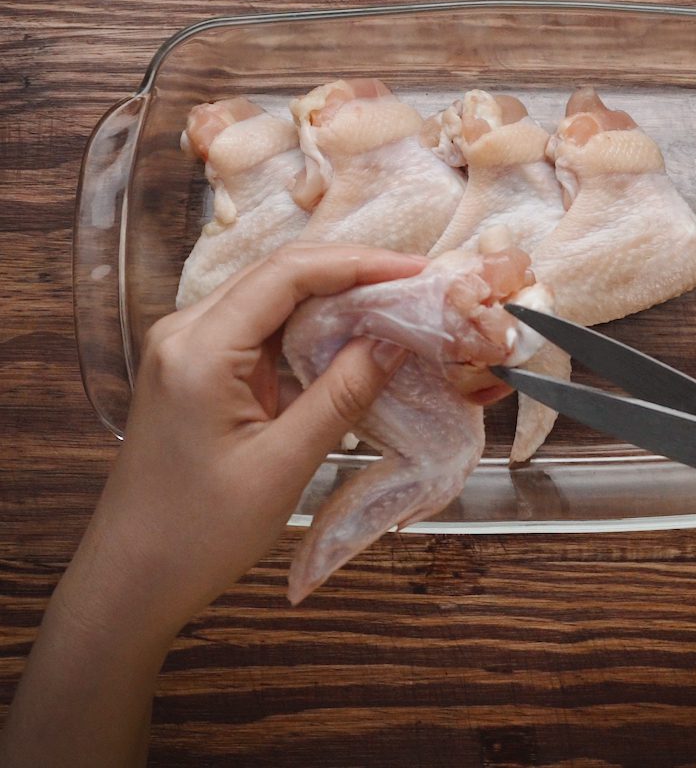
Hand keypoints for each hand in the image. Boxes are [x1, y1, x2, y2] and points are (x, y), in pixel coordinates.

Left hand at [0, 243, 423, 767]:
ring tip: (393, 303)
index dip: (357, 263)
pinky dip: (308, 326)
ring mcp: (187, 347)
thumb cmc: (201, 534)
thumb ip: (342, 393)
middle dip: (350, 272)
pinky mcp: (196, 367)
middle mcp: (185, 331)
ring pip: (270, 297)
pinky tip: (349, 336)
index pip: (287, 274)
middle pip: (278, 275)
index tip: (415, 270)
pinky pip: (259, 327)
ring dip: (332, 297)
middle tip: (414, 284)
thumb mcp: (284, 464)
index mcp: (200, 349)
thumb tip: (396, 338)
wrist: (131, 581)